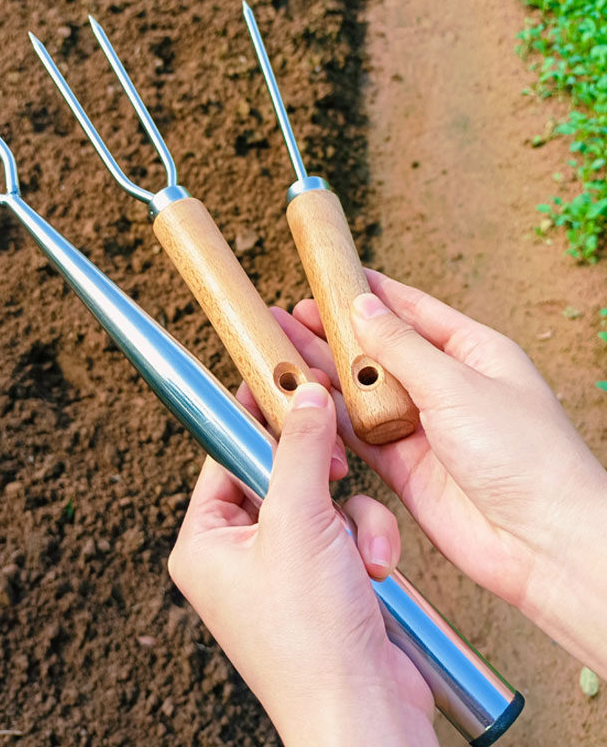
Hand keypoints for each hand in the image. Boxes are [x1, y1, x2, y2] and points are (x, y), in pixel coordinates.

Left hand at [169, 382, 436, 746]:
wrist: (364, 715)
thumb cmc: (310, 637)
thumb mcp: (301, 523)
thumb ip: (302, 450)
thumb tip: (305, 397)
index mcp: (206, 541)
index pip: (225, 454)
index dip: (256, 417)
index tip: (280, 381)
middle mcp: (237, 554)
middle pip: (278, 475)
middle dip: (318, 476)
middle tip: (336, 463)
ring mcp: (282, 570)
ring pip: (320, 502)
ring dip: (353, 517)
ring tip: (362, 551)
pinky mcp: (323, 582)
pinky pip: (345, 533)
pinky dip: (367, 542)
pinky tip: (376, 570)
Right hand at [272, 269, 606, 674]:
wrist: (539, 542)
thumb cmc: (522, 454)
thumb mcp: (457, 385)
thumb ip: (402, 348)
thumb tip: (363, 308)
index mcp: (472, 352)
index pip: (412, 310)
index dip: (370, 293)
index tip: (330, 277)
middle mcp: (444, 385)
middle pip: (379, 349)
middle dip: (335, 332)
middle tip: (290, 314)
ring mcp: (420, 425)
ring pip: (361, 390)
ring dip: (324, 372)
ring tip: (280, 349)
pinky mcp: (402, 464)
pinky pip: (357, 432)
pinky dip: (329, 417)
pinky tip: (300, 398)